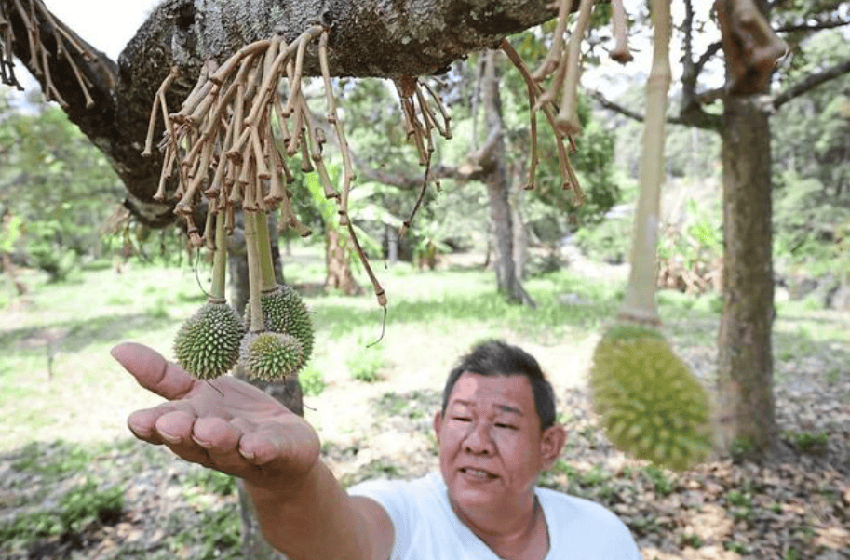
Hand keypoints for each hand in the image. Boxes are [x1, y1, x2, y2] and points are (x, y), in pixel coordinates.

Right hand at [113, 341, 319, 488]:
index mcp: (188, 424)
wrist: (285, 447)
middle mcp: (210, 444)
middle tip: (172, 423)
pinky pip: (267, 452)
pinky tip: (255, 446)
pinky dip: (261, 449)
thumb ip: (161, 375)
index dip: (150, 427)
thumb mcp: (198, 389)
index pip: (161, 429)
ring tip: (210, 430)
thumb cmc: (233, 415)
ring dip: (218, 440)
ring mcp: (242, 451)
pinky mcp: (275, 452)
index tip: (139, 420)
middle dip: (181, 434)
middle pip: (190, 442)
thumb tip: (116, 349)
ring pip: (226, 449)